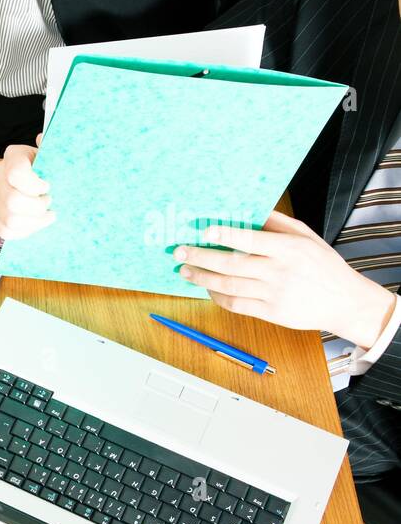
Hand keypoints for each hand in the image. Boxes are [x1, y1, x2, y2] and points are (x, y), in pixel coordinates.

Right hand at [0, 135, 54, 240]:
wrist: (41, 180)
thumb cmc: (50, 169)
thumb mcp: (55, 156)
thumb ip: (53, 148)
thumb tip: (42, 139)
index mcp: (14, 155)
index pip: (16, 174)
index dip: (34, 186)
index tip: (48, 187)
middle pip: (12, 201)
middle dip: (36, 207)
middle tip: (49, 202)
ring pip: (10, 220)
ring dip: (33, 222)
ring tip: (45, 214)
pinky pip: (4, 231)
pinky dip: (23, 232)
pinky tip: (35, 223)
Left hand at [176, 210, 397, 348]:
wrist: (344, 301)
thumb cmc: (322, 264)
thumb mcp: (307, 237)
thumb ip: (277, 224)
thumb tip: (248, 210)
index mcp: (290, 249)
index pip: (251, 240)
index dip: (225, 236)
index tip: (203, 231)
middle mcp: (280, 272)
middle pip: (232, 265)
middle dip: (201, 257)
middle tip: (180, 251)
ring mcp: (274, 294)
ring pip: (229, 286)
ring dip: (202, 278)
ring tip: (185, 270)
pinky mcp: (271, 313)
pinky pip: (236, 305)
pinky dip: (217, 296)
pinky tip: (206, 288)